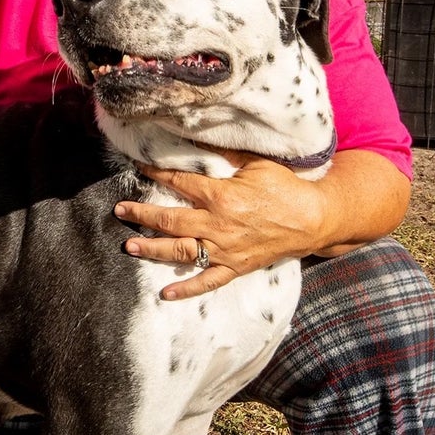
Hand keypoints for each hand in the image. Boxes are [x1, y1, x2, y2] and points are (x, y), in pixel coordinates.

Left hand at [114, 153, 323, 300]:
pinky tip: (165, 293)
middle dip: (142, 214)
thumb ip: (226, 156)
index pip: (179, 183)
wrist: (313, 219)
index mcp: (221, 196)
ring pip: (181, 251)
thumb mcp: (256, 164)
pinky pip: (207, 281)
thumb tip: (199, 140)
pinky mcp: (235, 267)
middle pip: (170, 220)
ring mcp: (225, 249)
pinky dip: (186, 289)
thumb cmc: (286, 188)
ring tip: (129, 245)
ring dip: (152, 249)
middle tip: (120, 210)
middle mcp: (217, 225)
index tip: (139, 167)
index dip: (156, 173)